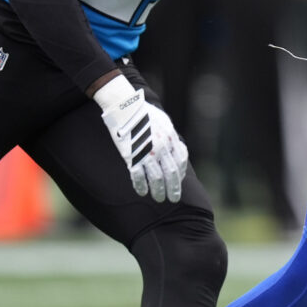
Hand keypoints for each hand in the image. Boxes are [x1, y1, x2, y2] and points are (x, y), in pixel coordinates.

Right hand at [94, 75, 188, 201]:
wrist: (125, 106)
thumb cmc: (143, 113)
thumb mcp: (163, 121)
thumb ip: (169, 135)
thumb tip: (175, 147)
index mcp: (170, 137)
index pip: (180, 160)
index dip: (180, 173)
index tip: (178, 181)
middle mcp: (162, 146)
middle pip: (171, 173)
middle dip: (173, 188)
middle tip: (174, 199)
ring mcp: (147, 152)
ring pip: (157, 178)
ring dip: (159, 191)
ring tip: (159, 199)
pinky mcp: (132, 156)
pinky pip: (138, 176)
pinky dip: (141, 186)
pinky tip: (142, 192)